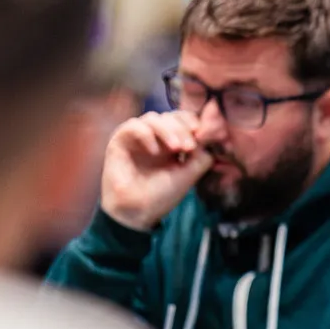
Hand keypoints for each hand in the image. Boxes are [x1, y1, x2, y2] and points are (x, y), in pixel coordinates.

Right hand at [101, 111, 212, 230]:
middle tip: (189, 147)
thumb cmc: (162, 195)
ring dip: (168, 130)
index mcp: (172, 142)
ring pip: (154, 118)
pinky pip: (133, 126)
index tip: (202, 136)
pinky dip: (147, 134)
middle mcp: (155, 137)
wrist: (136, 212)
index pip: (185, 120)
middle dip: (183, 128)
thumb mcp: (189, 174)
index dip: (194, 123)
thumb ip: (202, 154)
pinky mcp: (120, 140)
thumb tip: (209, 134)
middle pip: (171, 116)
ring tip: (176, 148)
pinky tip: (155, 151)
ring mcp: (137, 137)